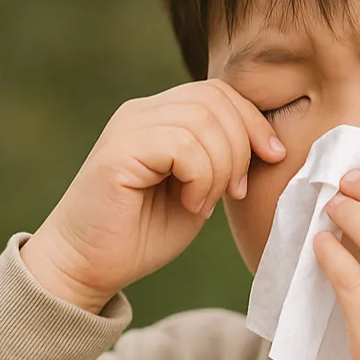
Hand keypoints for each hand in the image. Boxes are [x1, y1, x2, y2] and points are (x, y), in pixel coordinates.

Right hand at [22, 79, 285, 312]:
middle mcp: (142, 112)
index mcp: (160, 115)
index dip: (253, 122)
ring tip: (205, 202)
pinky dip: (200, 177)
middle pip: (216, 100)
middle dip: (241, 146)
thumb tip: (266, 140)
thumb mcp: (199, 189)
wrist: (87, 267)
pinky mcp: (118, 152)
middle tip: (233, 191)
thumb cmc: (142, 234)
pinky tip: (190, 204)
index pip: (220, 92)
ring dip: (220, 168)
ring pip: (202, 121)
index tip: (272, 158)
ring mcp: (128, 128)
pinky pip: (181, 145)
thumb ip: (222, 158)